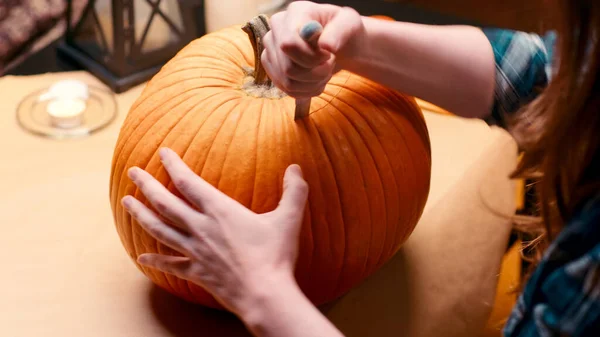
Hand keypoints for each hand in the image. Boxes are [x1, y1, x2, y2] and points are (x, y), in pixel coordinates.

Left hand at [121, 147, 308, 314]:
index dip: (173, 165)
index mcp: (220, 210)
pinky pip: (171, 264)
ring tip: (126, 203)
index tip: (162, 152)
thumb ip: (293, 190)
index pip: (189, 182)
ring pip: (160, 229)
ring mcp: (196, 251)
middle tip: (132, 172)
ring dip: (141, 215)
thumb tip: (296, 168)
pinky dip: (154, 260)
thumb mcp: (289, 218)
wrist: (265, 293)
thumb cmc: (276, 255)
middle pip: (165, 203)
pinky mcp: (197, 272)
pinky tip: (141, 256)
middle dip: (146, 185)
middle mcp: (201, 227)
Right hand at [262, 1, 364, 97]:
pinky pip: (288, 89)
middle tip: (329, 63)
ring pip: (288, 82)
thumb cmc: (343, 31)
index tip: (328, 54)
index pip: (289, 43)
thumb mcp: (349, 25)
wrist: (336, 42)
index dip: (311, 57)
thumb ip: (339, 33)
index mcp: (294, 13)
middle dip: (315, 73)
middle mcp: (276, 30)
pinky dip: (307, 90)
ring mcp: (271, 50)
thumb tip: (326, 45)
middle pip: (288, 68)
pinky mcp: (272, 69)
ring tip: (324, 71)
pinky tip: (317, 80)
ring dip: (313, 83)